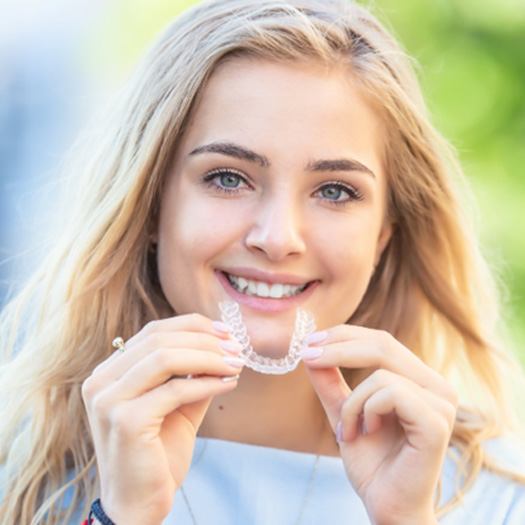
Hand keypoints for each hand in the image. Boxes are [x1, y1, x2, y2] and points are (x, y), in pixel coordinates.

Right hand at [81, 313, 244, 524]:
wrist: (139, 505)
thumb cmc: (158, 454)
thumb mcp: (178, 405)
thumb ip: (193, 375)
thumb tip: (224, 346)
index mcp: (109, 373)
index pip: (154, 331)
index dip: (193, 326)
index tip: (226, 332)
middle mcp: (101, 381)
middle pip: (160, 339)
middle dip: (206, 340)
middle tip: (237, 348)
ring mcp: (108, 400)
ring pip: (166, 358)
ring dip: (209, 357)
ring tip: (236, 364)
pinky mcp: (125, 421)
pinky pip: (176, 390)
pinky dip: (208, 383)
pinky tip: (229, 384)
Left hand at [301, 325, 456, 524]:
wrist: (387, 507)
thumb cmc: (372, 463)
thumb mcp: (343, 413)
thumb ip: (330, 383)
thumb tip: (311, 350)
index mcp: (419, 380)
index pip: (381, 341)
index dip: (344, 335)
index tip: (309, 341)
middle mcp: (436, 386)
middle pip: (382, 344)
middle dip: (338, 347)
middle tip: (308, 356)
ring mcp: (441, 403)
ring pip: (380, 373)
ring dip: (352, 402)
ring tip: (348, 430)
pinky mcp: (437, 422)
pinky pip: (390, 393)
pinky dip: (366, 411)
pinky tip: (367, 433)